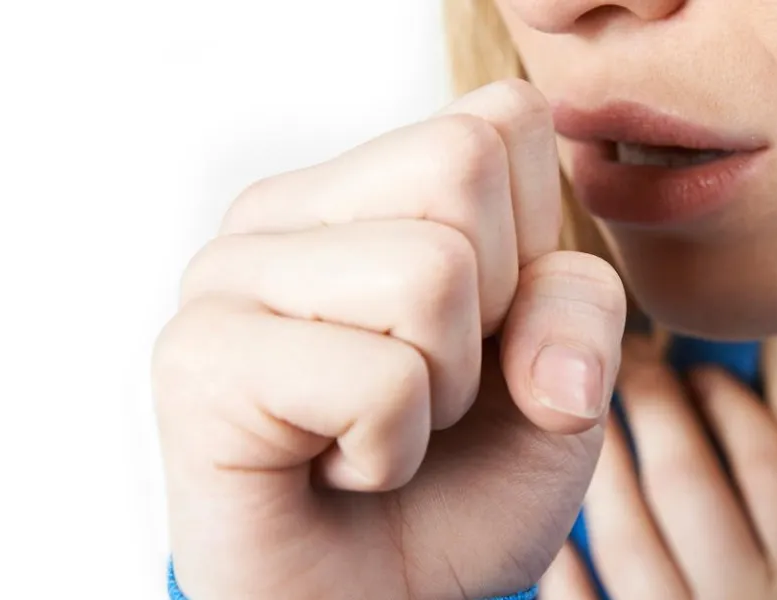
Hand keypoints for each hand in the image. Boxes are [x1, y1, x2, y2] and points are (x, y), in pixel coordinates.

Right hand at [154, 79, 625, 598]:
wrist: (379, 597)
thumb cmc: (462, 481)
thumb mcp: (565, 385)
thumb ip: (579, 314)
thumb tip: (543, 351)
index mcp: (369, 184)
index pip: (503, 120)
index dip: (536, 248)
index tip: (486, 333)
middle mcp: (286, 209)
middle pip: (462, 169)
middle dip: (490, 316)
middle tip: (429, 388)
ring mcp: (229, 276)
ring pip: (428, 272)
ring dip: (440, 393)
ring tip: (383, 428)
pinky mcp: (197, 361)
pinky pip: (377, 379)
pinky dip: (392, 450)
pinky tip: (338, 466)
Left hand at [541, 336, 776, 599]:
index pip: (762, 459)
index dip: (729, 403)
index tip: (701, 365)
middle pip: (685, 480)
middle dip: (656, 411)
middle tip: (629, 357)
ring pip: (628, 535)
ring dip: (605, 469)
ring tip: (587, 414)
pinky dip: (565, 572)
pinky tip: (552, 534)